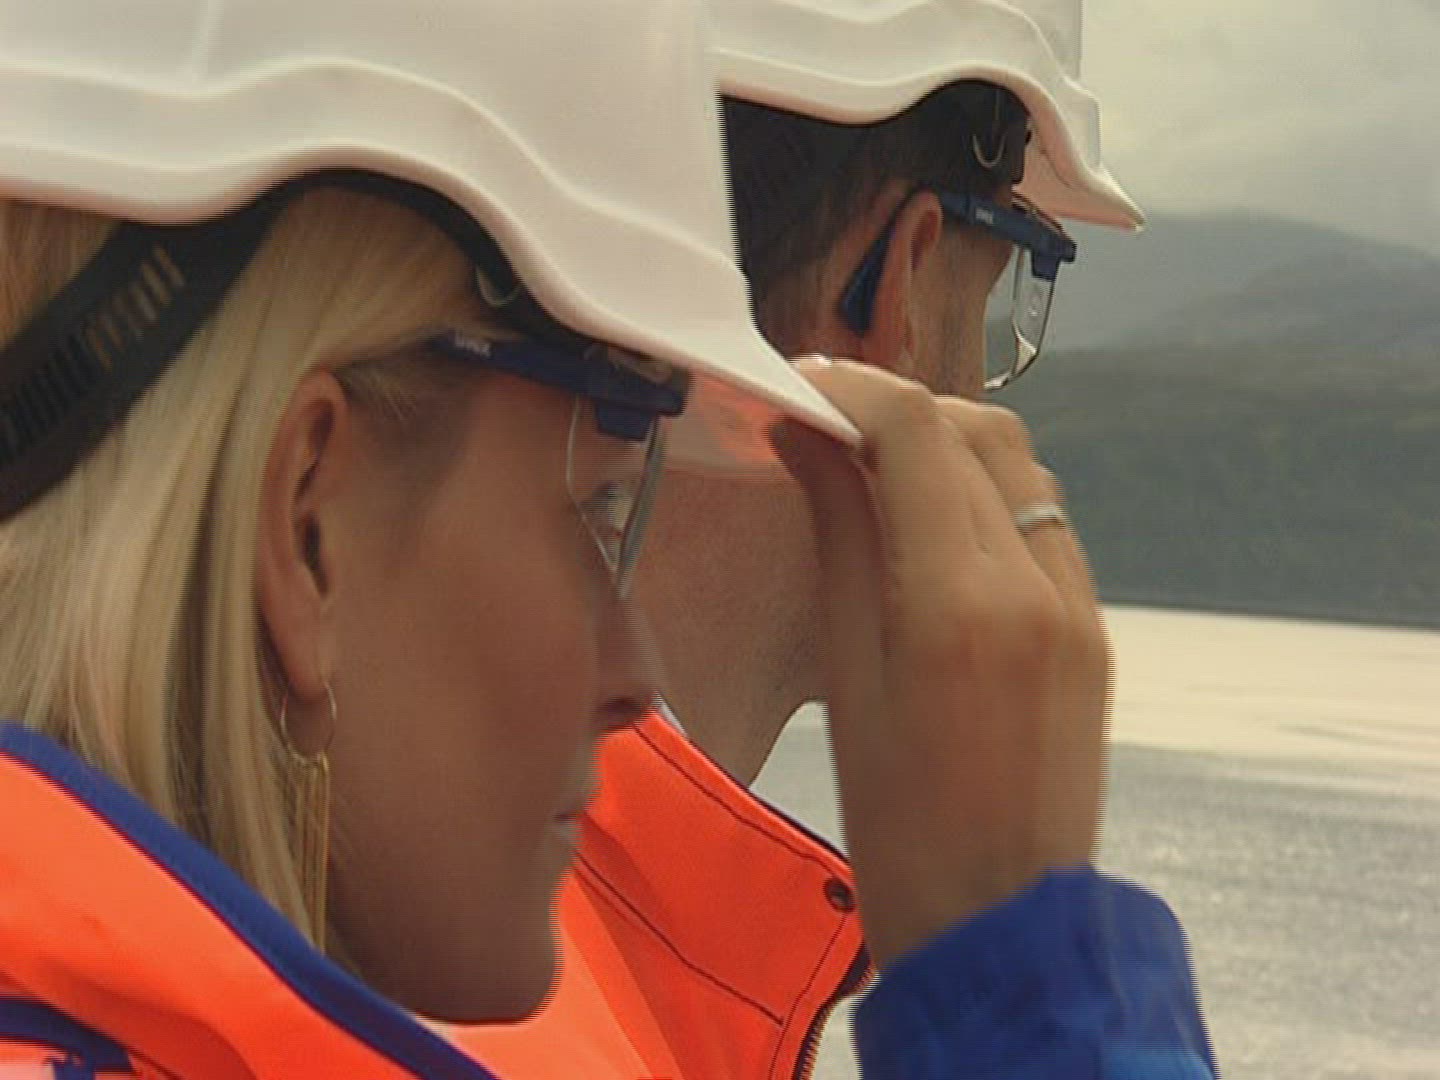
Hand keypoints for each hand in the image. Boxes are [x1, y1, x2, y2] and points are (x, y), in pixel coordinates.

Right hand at [770, 360, 1111, 967]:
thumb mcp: (847, 678)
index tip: (796, 388)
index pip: (913, 434)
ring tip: (872, 465)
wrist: (1003, 922)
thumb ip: (839, 541)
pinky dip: (983, 493)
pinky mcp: (1093, 627)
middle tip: (825, 423)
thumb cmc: (897, 823)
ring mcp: (1078, 605)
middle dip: (895, 406)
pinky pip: (1041, 520)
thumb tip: (807, 441)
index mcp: (958, 605)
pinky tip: (932, 522)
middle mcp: (1035, 585)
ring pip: (1017, 465)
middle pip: (973, 431)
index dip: (849, 390)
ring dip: (945, 442)